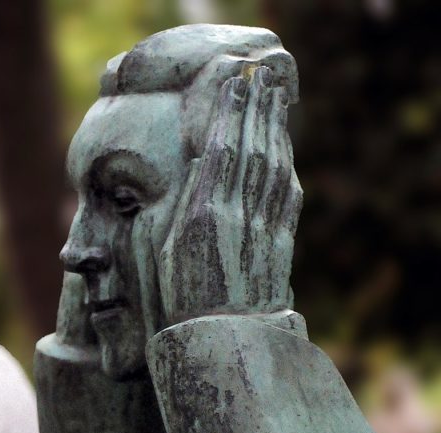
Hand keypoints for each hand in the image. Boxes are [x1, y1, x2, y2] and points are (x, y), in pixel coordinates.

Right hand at [159, 66, 301, 324]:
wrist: (218, 343)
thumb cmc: (173, 304)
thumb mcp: (154, 256)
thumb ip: (164, 213)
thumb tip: (173, 176)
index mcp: (201, 216)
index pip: (220, 151)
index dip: (229, 115)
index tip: (234, 85)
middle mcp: (235, 218)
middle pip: (251, 151)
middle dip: (256, 112)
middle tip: (261, 80)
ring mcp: (262, 232)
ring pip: (273, 171)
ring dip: (276, 133)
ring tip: (275, 106)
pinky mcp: (278, 249)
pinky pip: (285, 202)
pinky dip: (285, 173)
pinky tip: (284, 159)